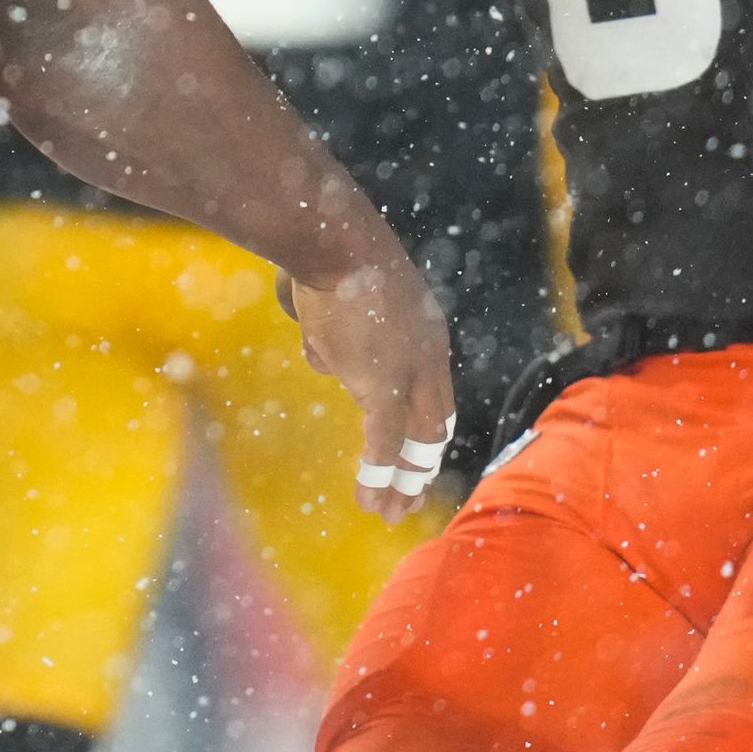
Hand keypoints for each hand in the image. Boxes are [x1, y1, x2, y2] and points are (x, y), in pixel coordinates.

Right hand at [286, 249, 457, 518]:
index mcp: (424, 332)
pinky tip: (372, 501)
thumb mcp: (345, 292)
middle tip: (408, 500)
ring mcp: (408, 373)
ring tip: (384, 510)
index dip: (424, 428)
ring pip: (408, 439)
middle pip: (432, 426)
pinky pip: (385, 443)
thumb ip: (339, 328)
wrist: (334, 241)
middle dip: (420, 467)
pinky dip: (379, 474)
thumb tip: (319, 352)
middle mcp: (425, 356)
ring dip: (398, 480)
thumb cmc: (331, 250)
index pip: (433, 394)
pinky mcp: (382, 387)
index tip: (416, 455)